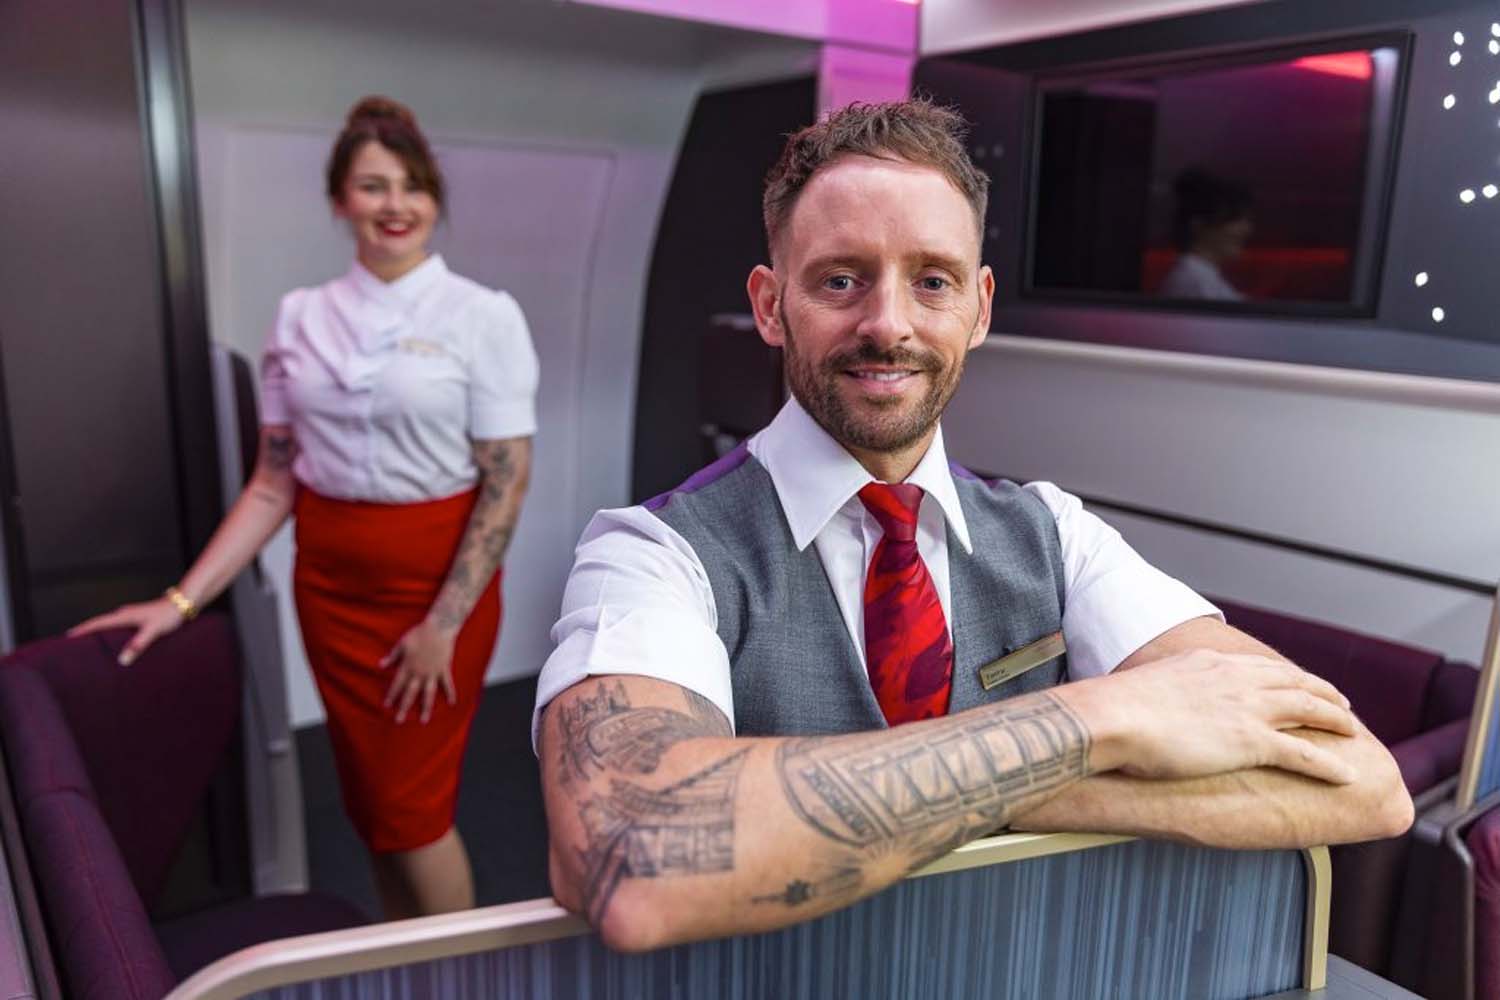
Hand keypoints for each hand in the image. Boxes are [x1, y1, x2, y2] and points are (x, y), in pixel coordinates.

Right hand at [68, 598, 187, 666]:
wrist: (183, 603)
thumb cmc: (169, 615)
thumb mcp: (153, 631)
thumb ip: (138, 644)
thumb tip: (122, 660)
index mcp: (123, 615)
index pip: (97, 623)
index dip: (82, 629)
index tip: (67, 636)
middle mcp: (124, 614)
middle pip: (99, 623)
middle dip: (85, 632)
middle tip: (71, 645)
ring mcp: (130, 615)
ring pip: (109, 625)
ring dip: (98, 633)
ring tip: (88, 646)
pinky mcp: (138, 618)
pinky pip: (118, 627)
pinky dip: (110, 633)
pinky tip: (113, 643)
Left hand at [380, 618, 458, 723]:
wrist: (439, 627)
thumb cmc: (419, 633)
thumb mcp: (402, 644)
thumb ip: (393, 656)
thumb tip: (380, 665)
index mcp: (408, 666)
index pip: (397, 684)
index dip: (391, 695)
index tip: (386, 706)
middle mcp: (419, 673)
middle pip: (410, 693)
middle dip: (404, 707)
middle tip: (398, 721)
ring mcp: (432, 672)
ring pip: (428, 694)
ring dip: (426, 708)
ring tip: (423, 720)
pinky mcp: (444, 669)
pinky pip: (447, 684)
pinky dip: (450, 693)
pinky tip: (452, 704)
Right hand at [1057, 649, 1359, 784]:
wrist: (1113, 717)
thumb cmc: (1117, 707)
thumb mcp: (1148, 685)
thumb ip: (1166, 690)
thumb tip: (1156, 703)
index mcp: (1212, 663)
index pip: (1264, 668)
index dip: (1291, 678)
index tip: (1304, 686)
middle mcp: (1237, 679)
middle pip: (1297, 684)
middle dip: (1325, 694)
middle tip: (1342, 706)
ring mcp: (1247, 709)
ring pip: (1310, 711)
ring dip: (1336, 721)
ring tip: (1353, 732)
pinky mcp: (1251, 741)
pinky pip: (1303, 754)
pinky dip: (1329, 764)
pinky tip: (1346, 774)